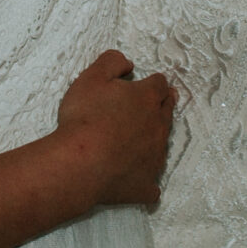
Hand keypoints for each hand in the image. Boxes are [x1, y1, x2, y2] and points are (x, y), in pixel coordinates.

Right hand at [53, 49, 175, 208]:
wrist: (79, 164)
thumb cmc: (83, 118)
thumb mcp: (92, 77)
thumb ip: (112, 61)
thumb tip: (128, 64)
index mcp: (147, 98)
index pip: (159, 84)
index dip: (153, 83)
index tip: (149, 84)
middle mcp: (157, 126)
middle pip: (167, 112)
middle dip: (163, 105)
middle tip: (162, 103)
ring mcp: (154, 158)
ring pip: (162, 145)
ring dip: (154, 140)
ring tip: (144, 140)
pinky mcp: (145, 185)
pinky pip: (152, 186)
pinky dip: (147, 182)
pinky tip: (141, 183)